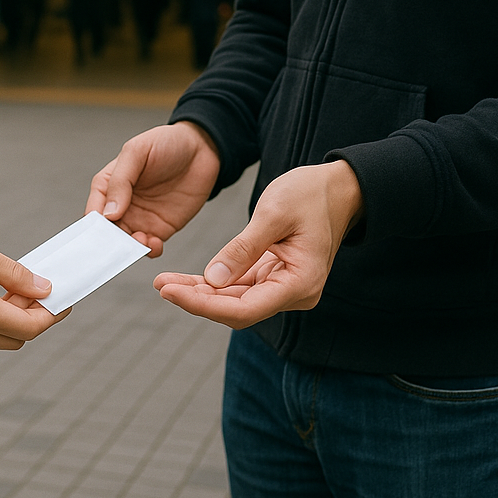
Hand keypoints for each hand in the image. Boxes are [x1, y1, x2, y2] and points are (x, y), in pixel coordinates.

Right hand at [86, 122, 220, 256]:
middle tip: (119, 245)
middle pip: (108, 232)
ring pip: (127, 243)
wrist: (201, 148)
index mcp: (108, 186)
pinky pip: (150, 246)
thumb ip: (120, 181)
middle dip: (111, 242)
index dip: (94, 225)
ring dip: (130, 248)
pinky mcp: (160, 228)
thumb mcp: (136, 152)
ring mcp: (140, 218)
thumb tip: (108, 213)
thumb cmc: (166, 142)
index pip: (94, 211)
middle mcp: (121, 205)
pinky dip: (149, 250)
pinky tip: (155, 243)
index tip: (99, 234)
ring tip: (141, 240)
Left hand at [153, 160, 363, 327]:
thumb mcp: (273, 213)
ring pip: (232, 301)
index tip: (170, 291)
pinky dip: (210, 283)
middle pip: (236, 309)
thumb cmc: (312, 194)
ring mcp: (282, 288)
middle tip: (160, 285)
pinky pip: (236, 287)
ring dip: (198, 293)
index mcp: (301, 282)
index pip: (244, 309)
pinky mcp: (271, 278)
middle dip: (196, 300)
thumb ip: (243, 248)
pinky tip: (183, 280)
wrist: (337, 187)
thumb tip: (213, 279)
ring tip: (164, 282)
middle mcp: (293, 293)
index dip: (203, 305)